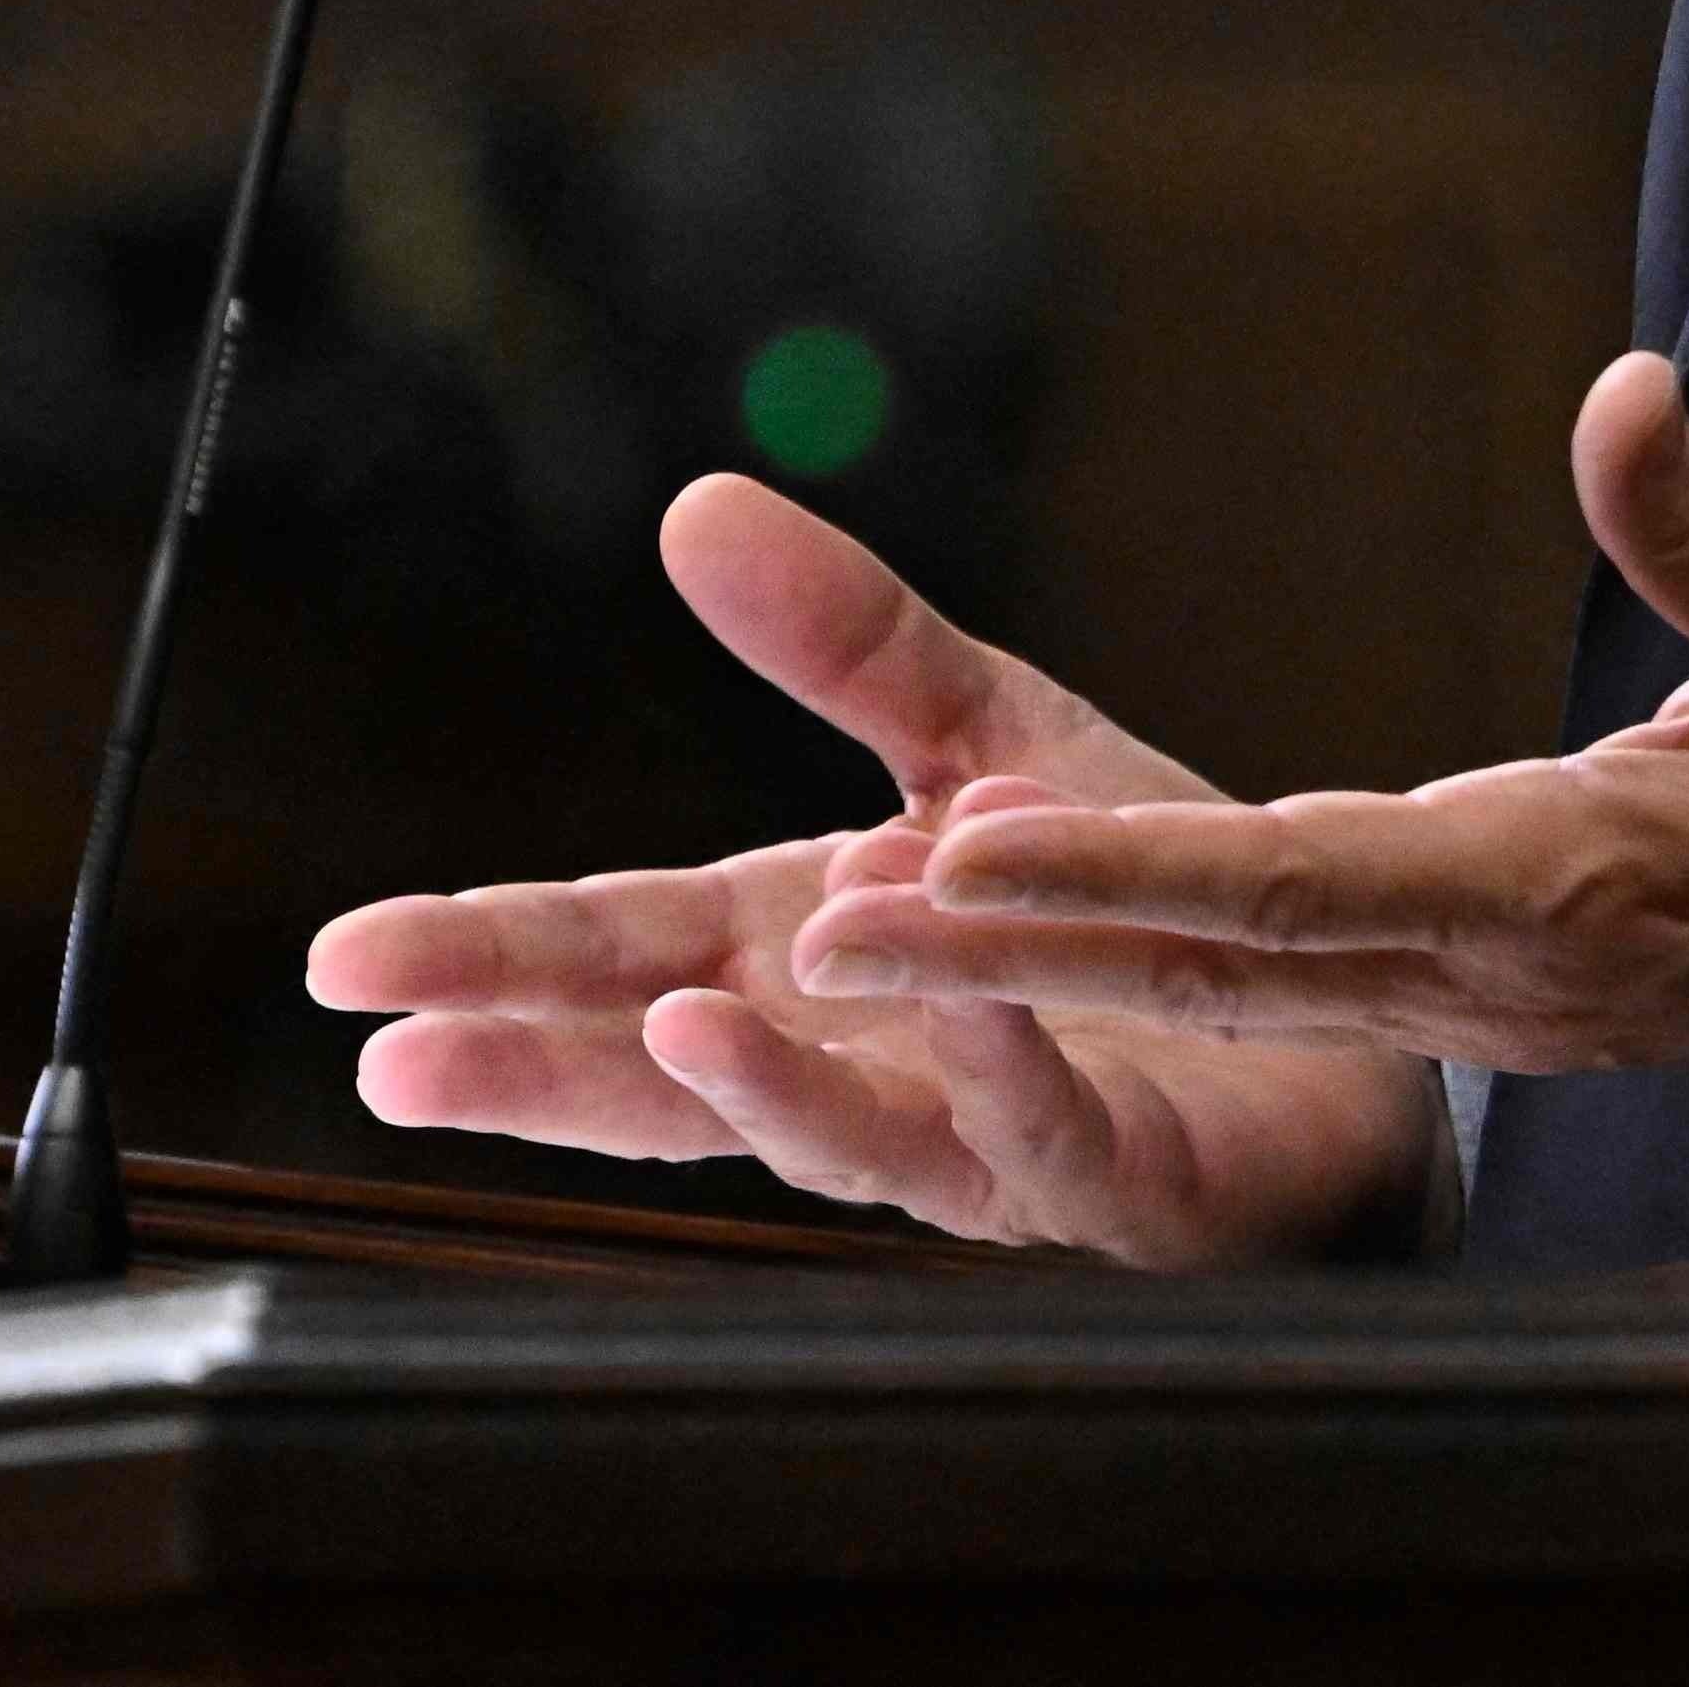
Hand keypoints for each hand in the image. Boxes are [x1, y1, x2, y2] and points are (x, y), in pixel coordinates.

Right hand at [300, 470, 1445, 1265]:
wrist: (1338, 1022)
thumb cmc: (1131, 908)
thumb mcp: (989, 736)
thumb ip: (850, 645)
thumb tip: (699, 508)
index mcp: (808, 953)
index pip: (618, 952)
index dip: (485, 957)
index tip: (349, 963)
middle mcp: (865, 1063)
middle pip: (672, 1072)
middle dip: (537, 1065)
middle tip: (401, 1058)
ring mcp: (977, 1141)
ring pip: (846, 1138)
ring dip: (760, 1084)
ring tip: (672, 1024)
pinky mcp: (1117, 1181)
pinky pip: (1046, 1134)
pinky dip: (995, 1074)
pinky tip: (959, 1014)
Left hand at [777, 350, 1688, 1090]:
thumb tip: (1625, 388)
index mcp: (1559, 886)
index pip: (1295, 887)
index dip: (1123, 882)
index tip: (965, 861)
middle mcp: (1488, 965)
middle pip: (1208, 966)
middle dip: (1010, 956)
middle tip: (820, 931)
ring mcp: (1480, 998)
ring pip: (1218, 989)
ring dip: (1040, 970)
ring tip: (858, 936)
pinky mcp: (1484, 991)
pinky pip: (1276, 989)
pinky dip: (1139, 963)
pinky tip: (1028, 934)